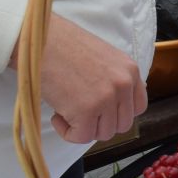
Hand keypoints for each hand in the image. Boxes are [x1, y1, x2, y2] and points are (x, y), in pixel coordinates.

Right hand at [22, 14, 145, 144]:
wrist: (39, 40)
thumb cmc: (63, 45)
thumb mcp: (103, 57)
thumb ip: (114, 79)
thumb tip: (114, 105)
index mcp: (130, 70)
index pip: (138, 107)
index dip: (118, 114)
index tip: (101, 111)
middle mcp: (123, 84)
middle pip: (122, 124)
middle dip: (100, 123)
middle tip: (80, 111)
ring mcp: (107, 98)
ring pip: (103, 133)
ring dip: (84, 127)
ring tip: (67, 109)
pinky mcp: (86, 110)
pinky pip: (81, 137)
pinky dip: (67, 132)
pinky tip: (57, 115)